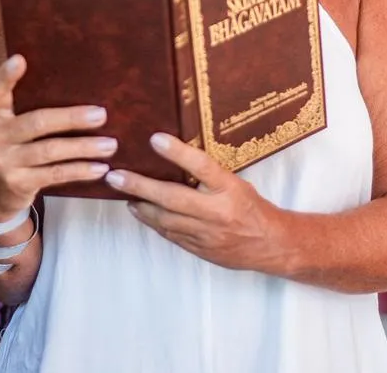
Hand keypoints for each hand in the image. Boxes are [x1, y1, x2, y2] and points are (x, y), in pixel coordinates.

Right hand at [0, 54, 116, 221]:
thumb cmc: (12, 150)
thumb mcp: (10, 129)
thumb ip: (28, 109)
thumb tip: (77, 87)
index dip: (7, 76)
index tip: (20, 59)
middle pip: (38, 122)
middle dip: (72, 118)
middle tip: (102, 115)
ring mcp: (5, 162)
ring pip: (51, 150)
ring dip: (84, 147)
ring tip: (110, 144)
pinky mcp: (18, 183)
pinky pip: (55, 174)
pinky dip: (80, 170)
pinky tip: (100, 167)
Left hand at [104, 133, 283, 272]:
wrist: (270, 245)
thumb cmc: (251, 207)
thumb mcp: (235, 183)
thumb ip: (208, 175)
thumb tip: (175, 155)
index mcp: (230, 189)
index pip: (201, 166)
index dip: (177, 152)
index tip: (154, 138)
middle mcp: (217, 211)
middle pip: (173, 197)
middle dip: (141, 186)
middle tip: (116, 176)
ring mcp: (207, 234)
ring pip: (166, 219)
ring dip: (141, 206)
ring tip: (123, 193)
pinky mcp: (200, 249)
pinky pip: (170, 234)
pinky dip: (153, 222)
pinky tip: (141, 210)